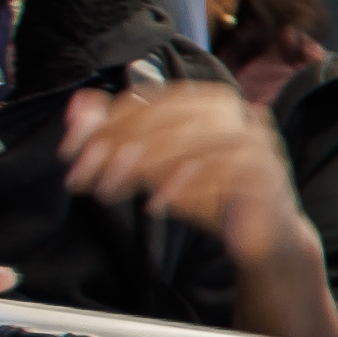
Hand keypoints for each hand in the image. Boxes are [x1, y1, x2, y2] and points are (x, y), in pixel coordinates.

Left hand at [57, 81, 306, 267]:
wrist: (266, 235)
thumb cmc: (209, 193)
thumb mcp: (159, 163)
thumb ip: (120, 133)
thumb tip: (78, 105)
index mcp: (213, 102)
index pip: (151, 101)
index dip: (106, 122)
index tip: (71, 149)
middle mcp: (240, 117)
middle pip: (169, 121)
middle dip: (118, 146)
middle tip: (81, 175)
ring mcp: (257, 147)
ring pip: (193, 145)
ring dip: (143, 168)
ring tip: (109, 191)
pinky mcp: (266, 180)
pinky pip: (219, 178)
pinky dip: (183, 190)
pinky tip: (155, 204)